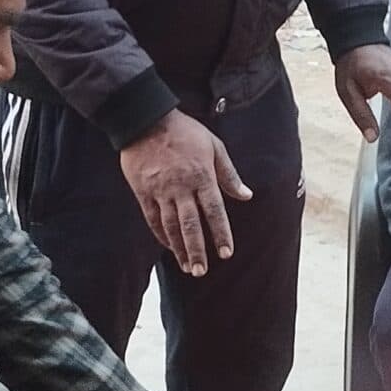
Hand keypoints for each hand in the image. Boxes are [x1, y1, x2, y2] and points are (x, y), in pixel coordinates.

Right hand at [119, 111, 250, 277]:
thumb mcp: (214, 146)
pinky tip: (170, 248)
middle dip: (197, 250)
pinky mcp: (143, 192)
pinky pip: (152, 219)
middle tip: (202, 271)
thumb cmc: (185, 131)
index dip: (220, 233)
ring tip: (189, 267)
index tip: (226, 253)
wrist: (146, 120)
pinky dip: (161, 235)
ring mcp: (161, 191)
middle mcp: (181, 187)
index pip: (214, 211)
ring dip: (180, 249)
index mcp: (202, 176)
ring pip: (171, 226)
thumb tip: (247, 196)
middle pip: (190, 224)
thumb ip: (230, 174)